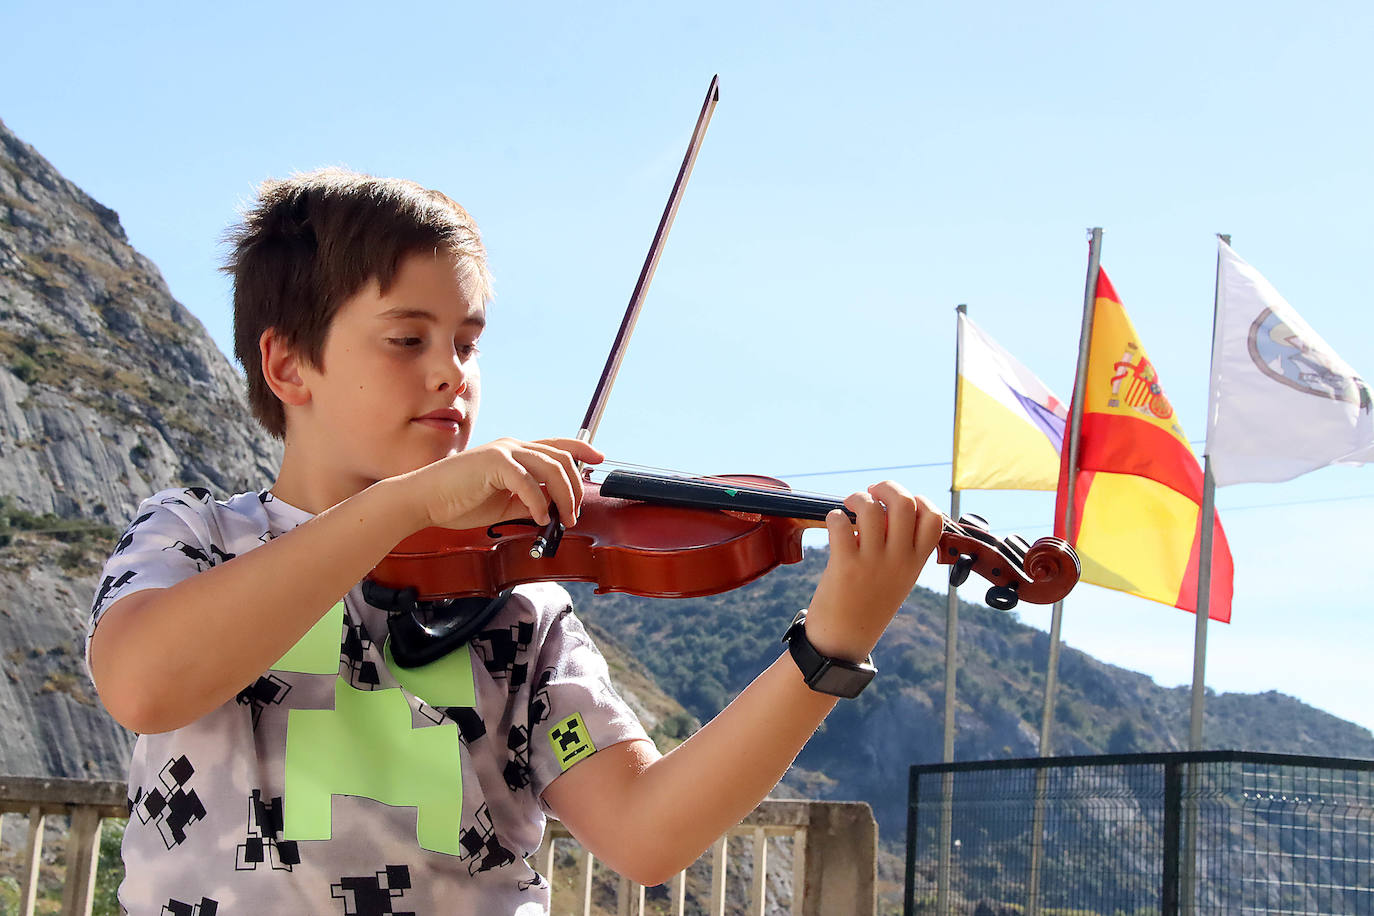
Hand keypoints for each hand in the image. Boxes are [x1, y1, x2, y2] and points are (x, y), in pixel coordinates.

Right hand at [397, 437, 604, 532]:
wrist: (425, 500)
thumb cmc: (459, 501)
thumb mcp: (503, 502)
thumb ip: (528, 500)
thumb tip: (553, 508)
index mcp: (515, 452)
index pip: (557, 445)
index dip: (582, 449)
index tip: (599, 459)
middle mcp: (512, 446)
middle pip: (561, 458)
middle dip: (576, 488)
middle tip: (574, 515)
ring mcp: (503, 452)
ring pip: (551, 468)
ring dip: (564, 496)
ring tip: (562, 519)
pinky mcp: (493, 463)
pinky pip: (527, 482)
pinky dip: (538, 502)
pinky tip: (538, 517)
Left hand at [803, 481, 941, 661]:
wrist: (844, 640)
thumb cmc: (869, 603)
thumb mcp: (898, 577)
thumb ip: (900, 546)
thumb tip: (886, 508)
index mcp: (916, 561)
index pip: (933, 518)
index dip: (920, 500)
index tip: (902, 504)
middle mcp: (899, 560)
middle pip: (904, 503)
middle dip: (887, 487)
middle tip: (872, 492)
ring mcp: (873, 562)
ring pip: (872, 508)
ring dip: (858, 498)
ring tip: (850, 506)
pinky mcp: (845, 566)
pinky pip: (840, 523)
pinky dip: (835, 517)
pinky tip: (835, 525)